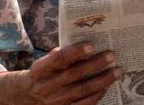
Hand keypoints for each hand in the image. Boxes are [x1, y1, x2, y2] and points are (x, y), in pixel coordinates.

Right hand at [0, 44, 119, 104]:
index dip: (75, 52)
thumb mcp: (45, 62)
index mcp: (40, 70)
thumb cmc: (44, 73)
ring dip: (102, 81)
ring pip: (82, 91)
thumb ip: (61, 55)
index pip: (58, 59)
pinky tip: (107, 87)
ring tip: (117, 71)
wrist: (26, 96)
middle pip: (74, 74)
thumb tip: (86, 44)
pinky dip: (96, 96)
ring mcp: (54, 101)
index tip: (91, 45)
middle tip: (112, 55)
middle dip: (95, 64)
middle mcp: (46, 86)